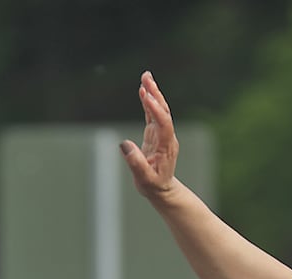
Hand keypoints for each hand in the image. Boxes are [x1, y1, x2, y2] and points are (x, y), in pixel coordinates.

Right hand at [118, 71, 179, 200]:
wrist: (162, 189)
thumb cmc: (153, 186)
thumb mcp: (144, 179)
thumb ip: (135, 162)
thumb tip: (125, 145)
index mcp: (166, 146)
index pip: (163, 123)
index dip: (155, 109)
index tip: (146, 96)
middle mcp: (166, 136)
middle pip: (163, 111)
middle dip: (155, 94)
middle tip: (147, 78)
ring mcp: (162, 134)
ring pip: (159, 110)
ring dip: (153, 93)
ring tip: (146, 77)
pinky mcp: (155, 134)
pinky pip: (152, 115)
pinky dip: (148, 102)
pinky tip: (143, 90)